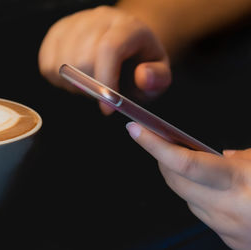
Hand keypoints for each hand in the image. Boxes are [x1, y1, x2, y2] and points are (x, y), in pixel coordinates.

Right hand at [38, 6, 170, 114]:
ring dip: (74, 85)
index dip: (105, 82)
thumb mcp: (159, 75)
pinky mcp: (57, 32)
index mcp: (128, 27)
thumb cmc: (140, 63)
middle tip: (102, 93)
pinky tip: (76, 77)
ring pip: (62, 63)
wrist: (125, 44)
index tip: (108, 107)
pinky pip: (47, 64)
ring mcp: (75, 23)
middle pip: (82, 59)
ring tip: (90, 83)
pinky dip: (59, 80)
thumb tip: (142, 77)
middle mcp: (99, 19)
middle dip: (91, 87)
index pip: (109, 49)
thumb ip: (157, 79)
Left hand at [126, 122, 250, 249]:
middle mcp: (231, 210)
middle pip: (176, 183)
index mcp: (242, 182)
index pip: (183, 163)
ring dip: (183, 182)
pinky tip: (218, 192)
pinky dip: (203, 201)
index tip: (135, 129)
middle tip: (162, 144)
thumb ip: (244, 157)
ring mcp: (230, 231)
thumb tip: (224, 156)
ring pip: (187, 201)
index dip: (154, 145)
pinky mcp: (234, 244)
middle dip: (163, 161)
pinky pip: (204, 217)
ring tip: (196, 167)